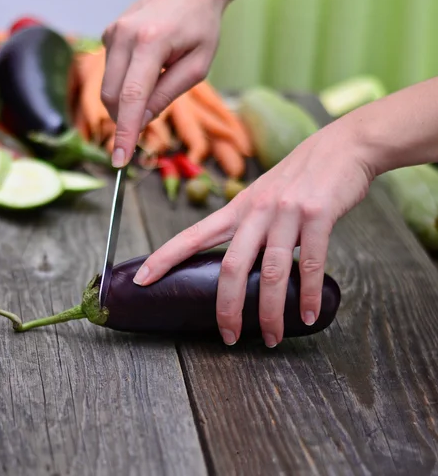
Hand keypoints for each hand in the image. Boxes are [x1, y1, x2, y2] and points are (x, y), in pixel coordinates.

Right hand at [100, 0, 224, 166]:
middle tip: (148, 126)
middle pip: (113, 97)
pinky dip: (124, 85)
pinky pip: (111, 73)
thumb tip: (141, 120)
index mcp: (151, 41)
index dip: (125, 132)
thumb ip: (167, 94)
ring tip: (156, 86)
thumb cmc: (201, 26)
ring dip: (126, 102)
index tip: (119, 160)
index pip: (132, 97)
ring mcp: (113, 33)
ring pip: (108, 88)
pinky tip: (146, 71)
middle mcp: (124, 34)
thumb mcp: (198, 66)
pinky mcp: (108, 34)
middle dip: (125, 119)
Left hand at [132, 120, 374, 346]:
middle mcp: (257, 210)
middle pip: (231, 266)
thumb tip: (241, 266)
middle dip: (226, 307)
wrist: (343, 146)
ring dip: (269, 311)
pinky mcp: (318, 215)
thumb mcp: (263, 196)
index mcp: (237, 207)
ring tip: (270, 337)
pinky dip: (308, 294)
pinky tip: (306, 315)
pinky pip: (311, 264)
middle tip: (228, 337)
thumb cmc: (299, 177)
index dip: (164, 257)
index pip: (192, 235)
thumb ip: (249, 227)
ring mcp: (287, 212)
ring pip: (271, 272)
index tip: (142, 279)